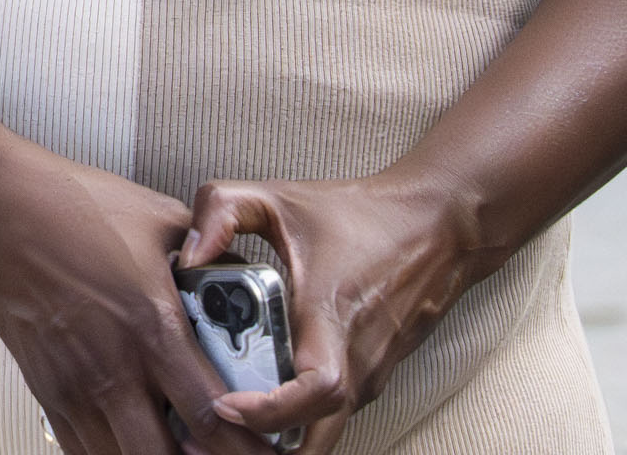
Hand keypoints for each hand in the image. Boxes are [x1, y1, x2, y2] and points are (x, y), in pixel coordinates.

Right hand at [0, 148, 271, 454]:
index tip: (268, 450)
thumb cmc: (75, 208)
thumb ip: (209, 258)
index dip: (243, 445)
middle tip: (228, 454)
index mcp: (152, 325)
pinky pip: (84, 453)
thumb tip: (240, 276)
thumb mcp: (163, 222)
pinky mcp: (47, 394)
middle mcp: (113, 368)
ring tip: (187, 449)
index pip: (208, 411)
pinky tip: (140, 442)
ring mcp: (74, 388)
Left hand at [180, 172, 488, 452]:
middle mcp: (356, 359)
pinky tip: (261, 402)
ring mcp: (369, 374)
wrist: (439, 226)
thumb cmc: (362, 215)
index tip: (225, 405)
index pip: (315, 390)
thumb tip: (187, 256)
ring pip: (322, 435)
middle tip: (206, 436)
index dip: (268, 412)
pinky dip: (297, 424)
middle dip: (261, 451)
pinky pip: (332, 417)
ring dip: (277, 442)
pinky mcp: (373, 378)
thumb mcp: (282, 197)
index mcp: (334, 318)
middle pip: (315, 441)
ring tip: (225, 423)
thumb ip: (223, 210)